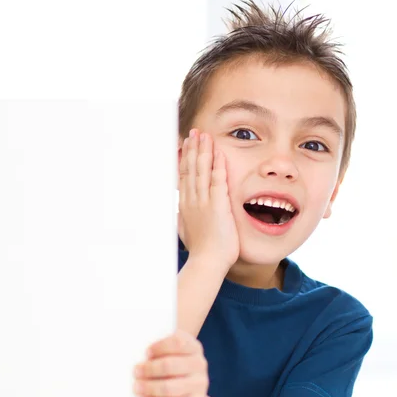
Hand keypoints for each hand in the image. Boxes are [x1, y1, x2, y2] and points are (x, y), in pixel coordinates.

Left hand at [133, 329, 209, 396]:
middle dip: (149, 369)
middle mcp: (199, 364)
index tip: (146, 353)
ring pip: (170, 387)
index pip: (178, 342)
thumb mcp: (171, 357)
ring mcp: (199, 385)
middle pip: (170, 365)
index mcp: (193, 347)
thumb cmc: (173, 372)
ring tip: (136, 388)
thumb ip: (158, 352)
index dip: (160, 347)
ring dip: (149, 387)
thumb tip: (133, 353)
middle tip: (135, 372)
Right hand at [178, 128, 239, 270]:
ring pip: (202, 171)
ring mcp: (203, 202)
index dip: (185, 159)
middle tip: (195, 133)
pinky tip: (218, 153)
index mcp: (185, 206)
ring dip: (203, 151)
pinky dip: (217, 165)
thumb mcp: (186, 232)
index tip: (186, 145)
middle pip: (191, 169)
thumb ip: (182, 220)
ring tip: (205, 136)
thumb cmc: (201, 251)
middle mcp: (191, 201)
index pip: (184, 176)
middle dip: (193, 149)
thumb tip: (178, 216)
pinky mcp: (217, 206)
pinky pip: (217, 181)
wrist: (207, 262)